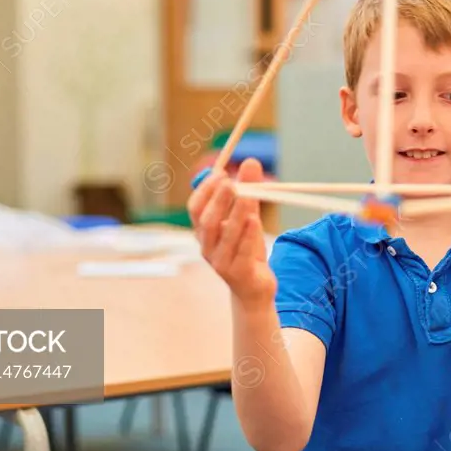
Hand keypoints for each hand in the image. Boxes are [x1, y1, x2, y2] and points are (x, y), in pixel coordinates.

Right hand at [188, 158, 276, 307]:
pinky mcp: (238, 274)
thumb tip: (251, 161)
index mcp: (204, 232)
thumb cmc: (246, 250)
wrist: (253, 289)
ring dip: (236, 214)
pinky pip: (242, 253)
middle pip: (207, 221)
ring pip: (225, 236)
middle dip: (218, 200)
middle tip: (230, 182)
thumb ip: (249, 192)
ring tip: (248, 196)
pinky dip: (248, 236)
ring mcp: (221, 263)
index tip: (220, 173)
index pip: (195, 208)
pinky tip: (255, 221)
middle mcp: (207, 247)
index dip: (205, 190)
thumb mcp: (247, 218)